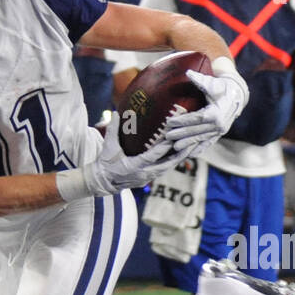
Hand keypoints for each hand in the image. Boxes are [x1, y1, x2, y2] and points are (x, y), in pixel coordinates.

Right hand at [83, 112, 205, 195]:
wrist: (103, 182)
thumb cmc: (105, 163)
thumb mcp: (109, 146)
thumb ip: (113, 129)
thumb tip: (115, 112)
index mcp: (134, 166)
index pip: (153, 156)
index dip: (164, 148)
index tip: (173, 138)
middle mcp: (144, 174)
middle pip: (166, 165)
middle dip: (179, 155)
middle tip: (191, 144)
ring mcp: (147, 178)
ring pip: (168, 168)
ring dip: (179, 159)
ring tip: (190, 148)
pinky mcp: (149, 179)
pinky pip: (164, 170)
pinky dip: (172, 162)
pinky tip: (181, 154)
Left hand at [161, 61, 248, 145]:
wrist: (237, 95)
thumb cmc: (222, 87)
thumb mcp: (212, 83)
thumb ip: (200, 80)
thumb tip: (188, 73)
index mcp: (216, 112)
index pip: (196, 118)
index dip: (182, 121)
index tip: (170, 122)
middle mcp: (219, 124)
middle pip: (197, 131)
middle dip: (181, 134)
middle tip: (167, 136)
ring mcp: (220, 131)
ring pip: (201, 139)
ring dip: (187, 144)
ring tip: (174, 147)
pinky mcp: (219, 134)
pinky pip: (208, 143)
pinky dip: (199, 148)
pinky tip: (190, 154)